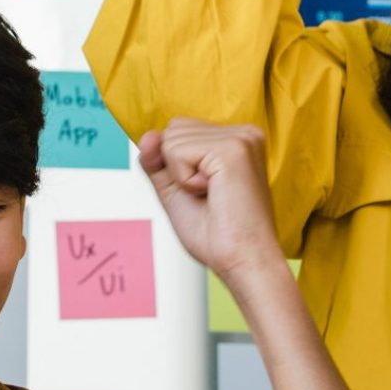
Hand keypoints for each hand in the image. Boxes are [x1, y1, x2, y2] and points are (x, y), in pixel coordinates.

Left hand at [140, 118, 282, 281]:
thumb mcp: (175, 190)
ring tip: (212, 195)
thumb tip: (147, 135)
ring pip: (172, 139)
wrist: (242, 261)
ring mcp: (240, 138)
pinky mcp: (232, 149)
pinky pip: (176, 151)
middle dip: (175, 168)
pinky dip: (183, 180)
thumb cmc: (217, 234)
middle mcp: (242, 133)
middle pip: (173, 129)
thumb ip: (157, 160)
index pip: (179, 129)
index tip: (203, 192)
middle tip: (208, 196)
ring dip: (180, 176)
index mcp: (236, 139)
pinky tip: (212, 193)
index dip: (173, 164)